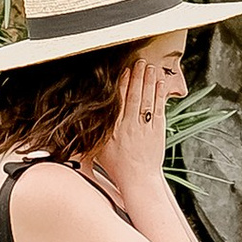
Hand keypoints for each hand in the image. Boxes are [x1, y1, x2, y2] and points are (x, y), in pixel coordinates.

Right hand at [102, 41, 179, 192]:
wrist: (138, 180)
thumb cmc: (117, 165)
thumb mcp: (99, 148)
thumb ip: (94, 131)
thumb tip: (81, 118)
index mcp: (115, 130)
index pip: (119, 102)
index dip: (122, 85)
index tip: (124, 71)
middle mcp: (130, 127)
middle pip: (134, 97)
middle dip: (137, 77)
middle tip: (140, 61)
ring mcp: (145, 128)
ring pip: (147, 100)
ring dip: (149, 82)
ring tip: (150, 67)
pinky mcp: (157, 131)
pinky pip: (158, 109)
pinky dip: (159, 95)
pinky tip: (160, 83)